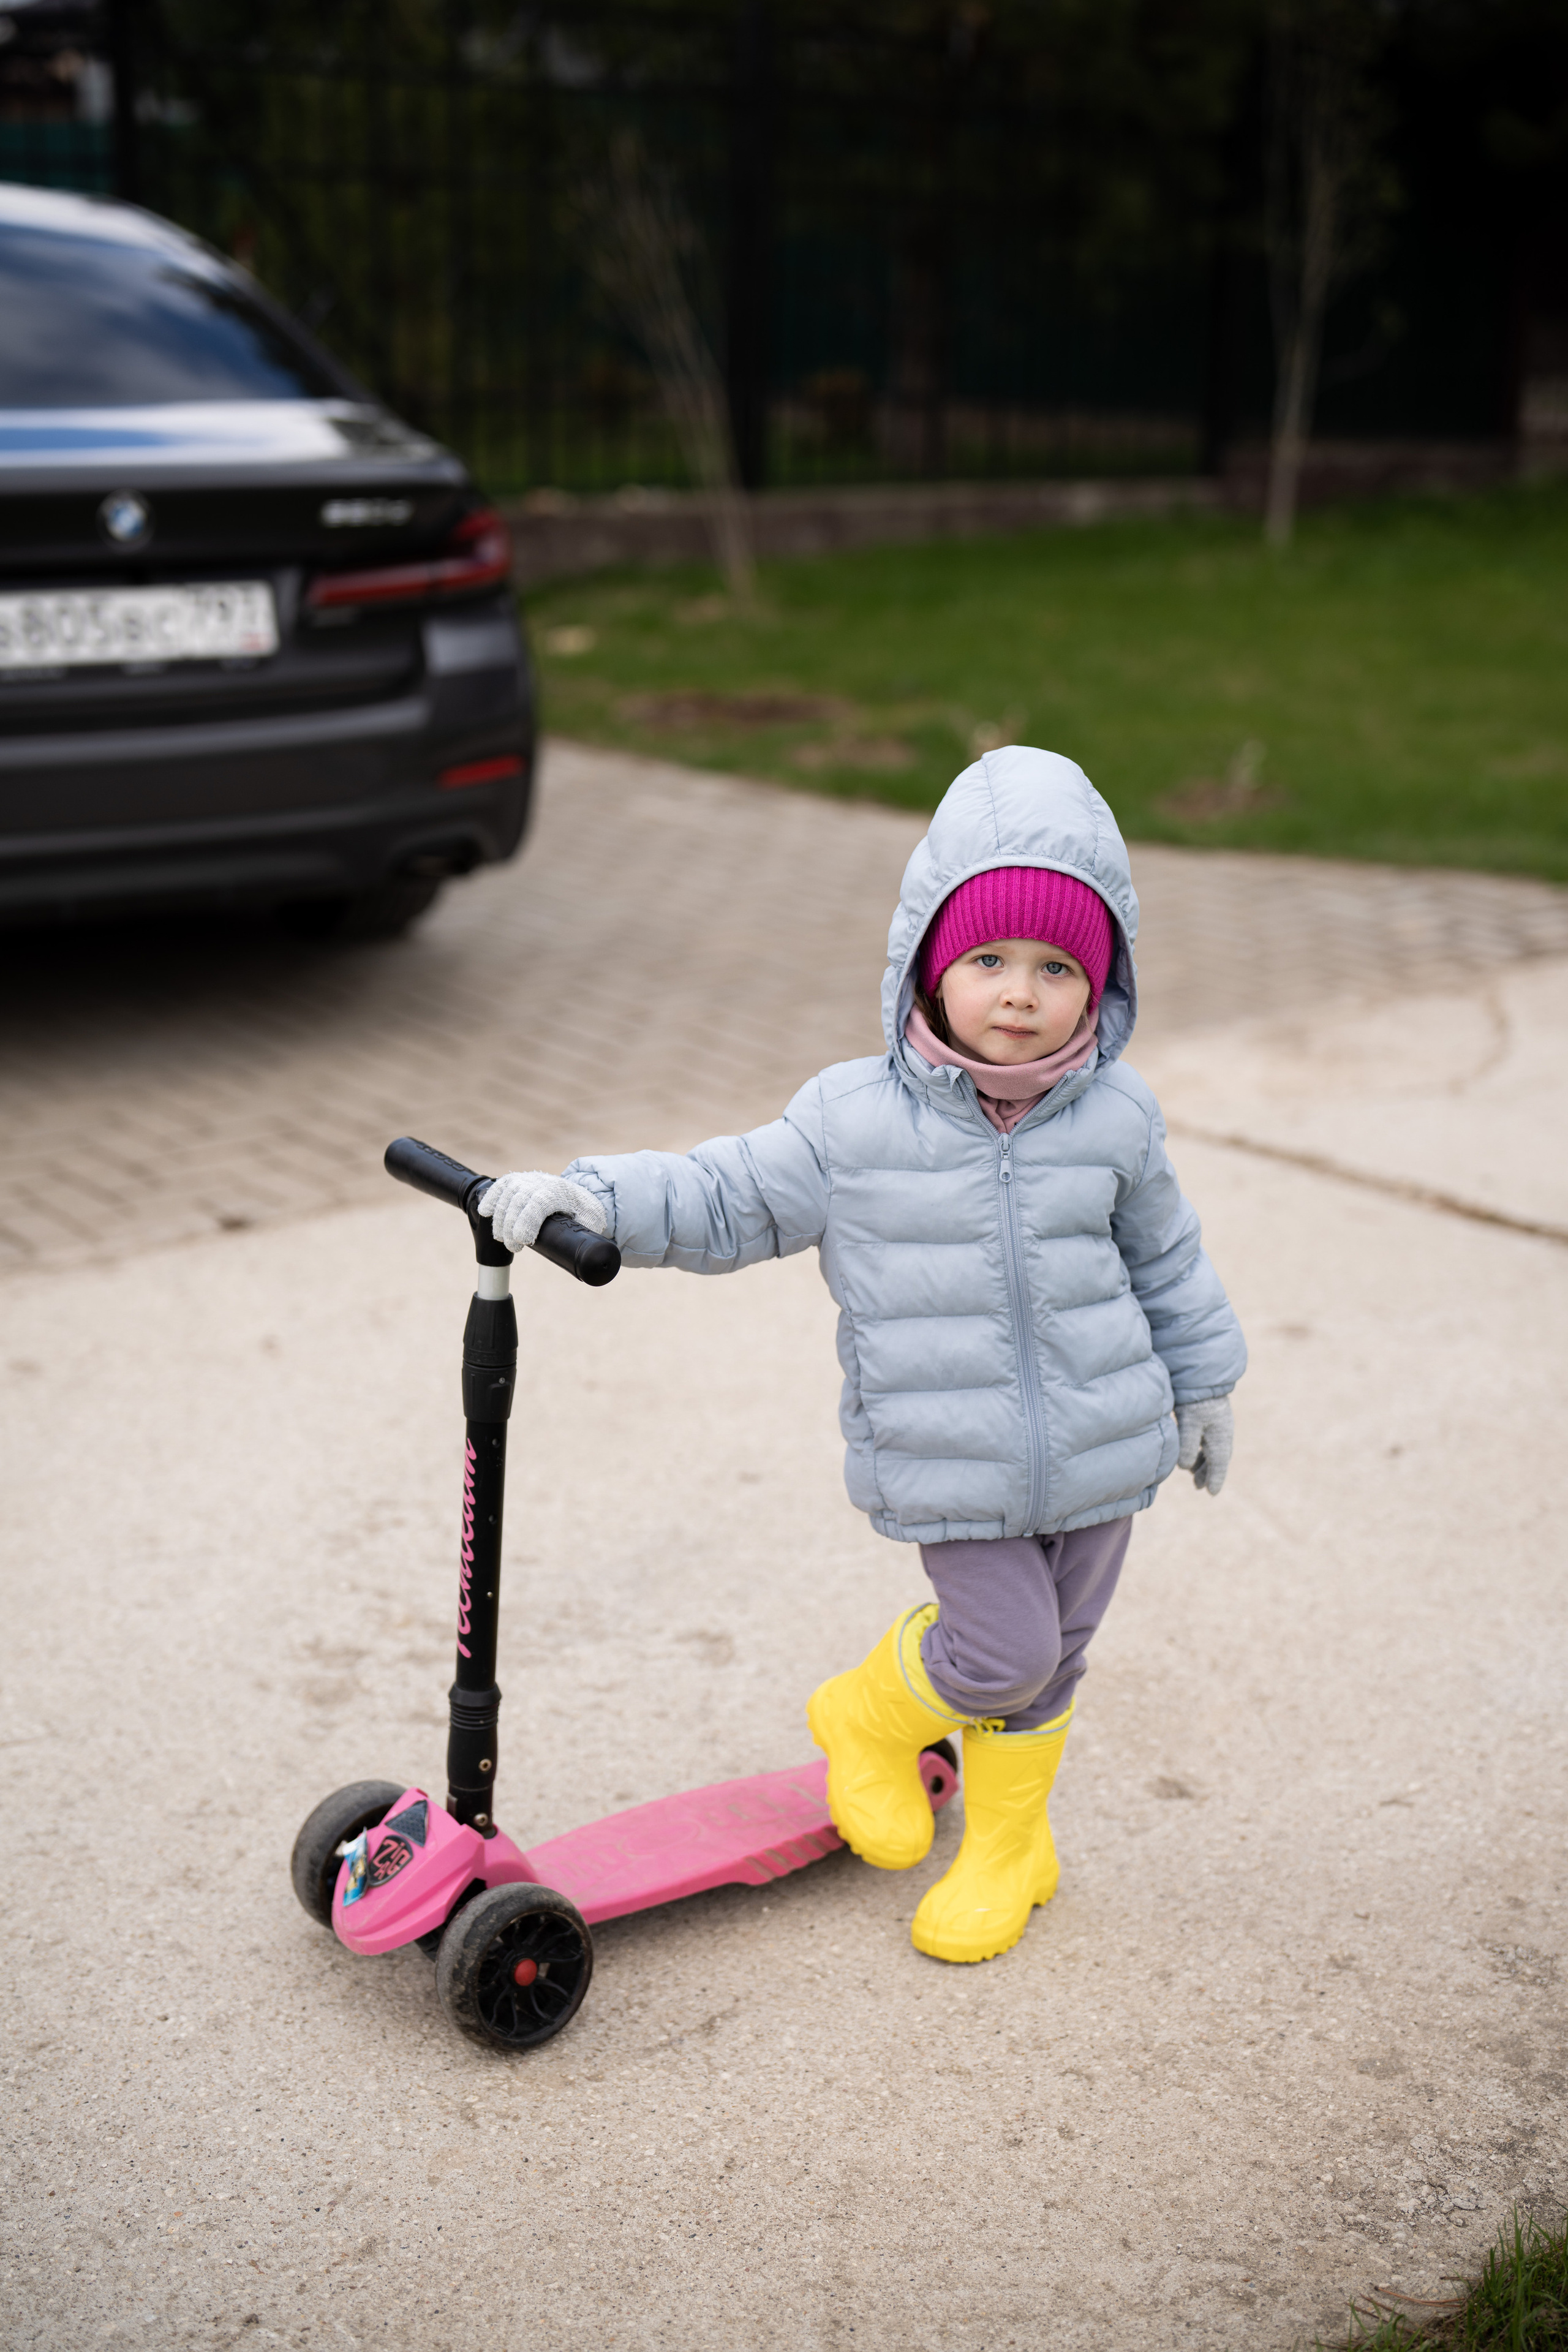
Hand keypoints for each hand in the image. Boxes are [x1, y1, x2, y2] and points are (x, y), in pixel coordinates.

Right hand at [477, 1171, 608, 1253]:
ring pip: (506, 1195)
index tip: (524, 1241)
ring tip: (503, 1238)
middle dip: (510, 1226)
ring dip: (500, 1219)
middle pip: (518, 1200)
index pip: (539, 1202)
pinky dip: (491, 1198)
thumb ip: (589, 1231)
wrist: (576, 1192)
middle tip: (515, 1248)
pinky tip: (486, 1212)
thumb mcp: (592, 1219)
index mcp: (560, 1192)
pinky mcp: (516, 1181)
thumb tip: (589, 1251)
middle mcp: (541, 1182)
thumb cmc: (583, 1210)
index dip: (527, 1221)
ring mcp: (526, 1180)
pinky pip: (500, 1186)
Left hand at [1175, 1396, 1232, 1495]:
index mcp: (1220, 1438)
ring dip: (1204, 1463)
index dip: (1215, 1479)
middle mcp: (1223, 1433)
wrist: (1202, 1375)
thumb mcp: (1190, 1424)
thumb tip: (1185, 1467)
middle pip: (1218, 1459)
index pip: (1219, 1464)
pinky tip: (1193, 1452)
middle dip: (1209, 1473)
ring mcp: (1218, 1425)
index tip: (1212, 1493)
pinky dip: (1202, 1451)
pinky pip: (1209, 1441)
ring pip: (1213, 1451)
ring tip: (1193, 1472)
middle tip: (1199, 1486)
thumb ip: (1188, 1446)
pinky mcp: (1211, 1418)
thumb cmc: (1196, 1400)